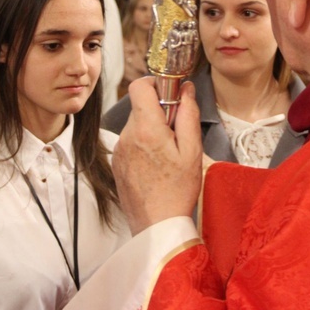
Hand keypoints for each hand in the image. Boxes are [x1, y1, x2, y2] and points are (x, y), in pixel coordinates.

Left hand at [113, 77, 202, 234]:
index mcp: (146, 129)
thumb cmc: (178, 191)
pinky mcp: (117, 162)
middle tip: (177, 132)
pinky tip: (157, 164)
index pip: (140, 85)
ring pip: (136, 125)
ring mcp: (119, 150)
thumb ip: (188, 114)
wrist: (157, 226)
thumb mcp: (192, 150)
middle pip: (140, 106)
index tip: (171, 95)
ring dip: (152, 130)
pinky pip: (131, 142)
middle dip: (159, 112)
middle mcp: (127, 136)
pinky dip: (144, 145)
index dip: (156, 84)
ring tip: (168, 153)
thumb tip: (186, 89)